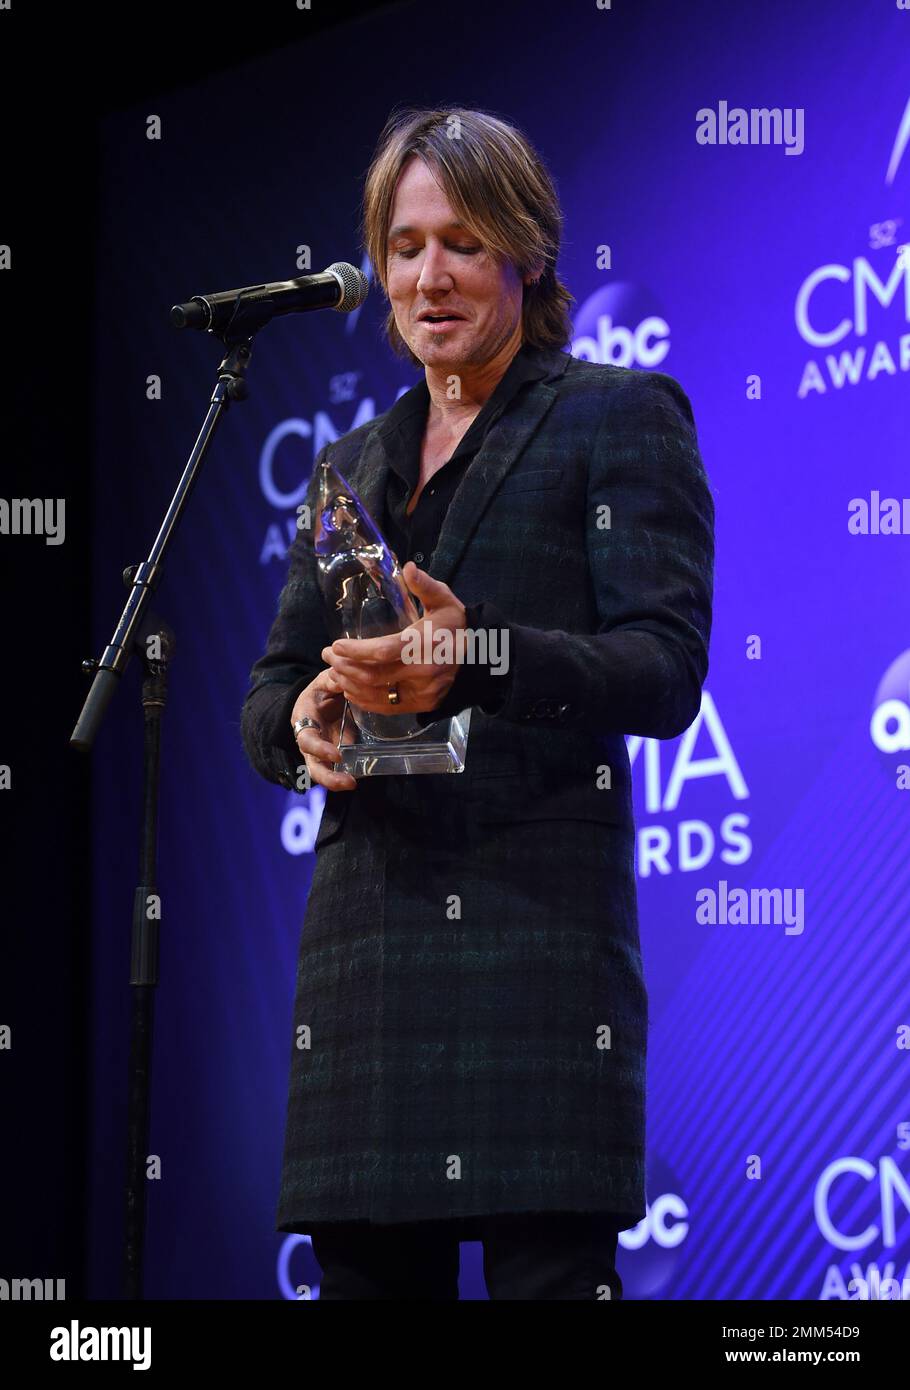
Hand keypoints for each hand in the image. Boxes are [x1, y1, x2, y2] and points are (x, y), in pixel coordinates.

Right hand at [289, 667, 357, 791]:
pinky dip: (345, 774)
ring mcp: (319, 751)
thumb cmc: (322, 689)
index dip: (320, 749)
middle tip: (349, 782)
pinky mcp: (332, 756)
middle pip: (312, 765)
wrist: (321, 698)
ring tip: (352, 784)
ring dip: (335, 781)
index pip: (307, 738)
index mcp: (304, 719)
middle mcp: (308, 740)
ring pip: (321, 772)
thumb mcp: (325, 681)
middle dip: (327, 777)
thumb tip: (344, 677)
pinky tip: (359, 777)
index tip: (338, 755)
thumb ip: (333, 681)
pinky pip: (336, 769)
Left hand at [321, 562, 466, 714]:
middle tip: (328, 655)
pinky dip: (363, 699)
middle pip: (373, 675)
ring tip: (335, 670)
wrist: (481, 659)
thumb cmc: (457, 627)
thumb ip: (425, 585)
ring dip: (349, 683)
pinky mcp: (420, 705)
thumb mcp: (445, 601)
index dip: (356, 651)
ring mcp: (421, 692)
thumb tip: (408, 567)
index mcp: (424, 644)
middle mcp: (422, 672)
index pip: (383, 651)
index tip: (335, 645)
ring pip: (375, 694)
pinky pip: (386, 707)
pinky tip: (351, 688)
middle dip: (344, 666)